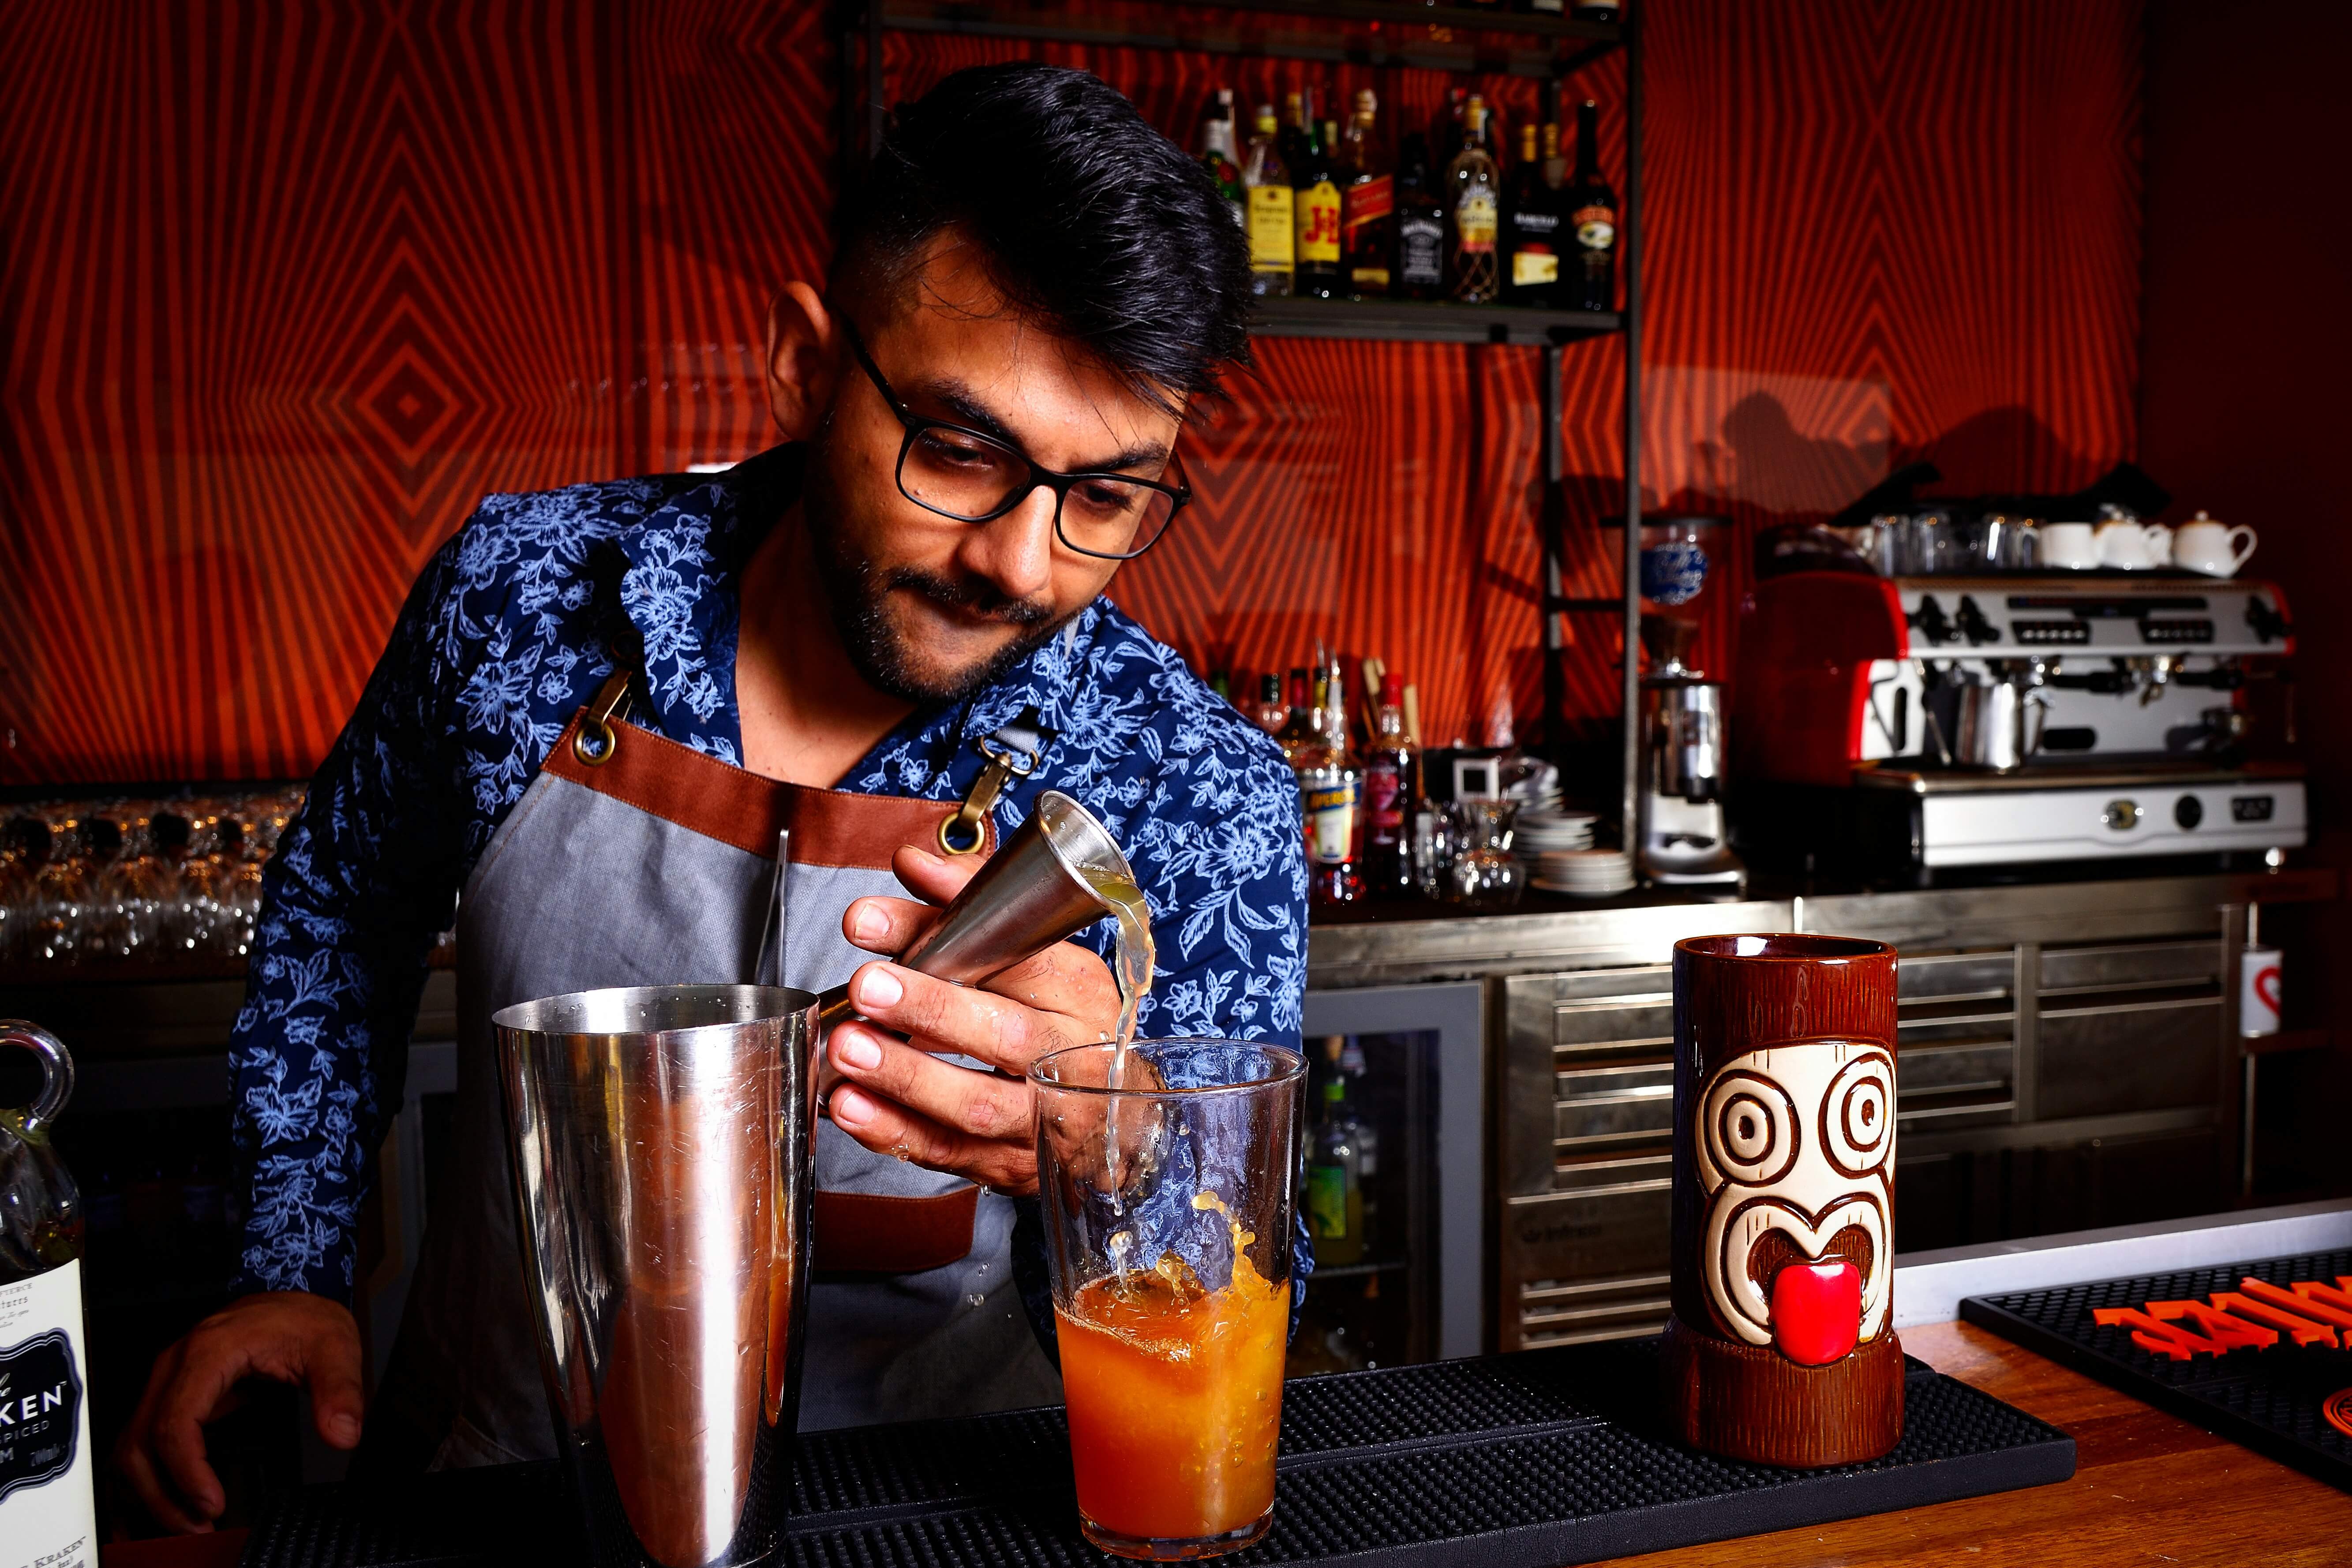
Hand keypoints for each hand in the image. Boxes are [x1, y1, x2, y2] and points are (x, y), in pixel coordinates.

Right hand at [115, 1290, 363, 1532]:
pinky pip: (142, 1440)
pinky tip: (170, 1502)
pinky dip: (148, 1476)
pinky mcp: (169, 1393)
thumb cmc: (305, 1320)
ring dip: (150, 1491)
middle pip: (141, 1441)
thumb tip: (342, 1432)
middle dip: (163, 1494)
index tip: (213, 1505)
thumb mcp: (334, 1347)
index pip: (176, 1422)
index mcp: (209, 1351)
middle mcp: (175, 1364)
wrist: (291, 1302)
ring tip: (188, 1522)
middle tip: (199, 1526)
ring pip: (132, 1446)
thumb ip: (339, 1390)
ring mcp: (167, 1379)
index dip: (187, 1472)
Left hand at [826, 843, 1122, 1193]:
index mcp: (1077, 992)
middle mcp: (1070, 1057)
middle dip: (931, 1008)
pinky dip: (895, 1133)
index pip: (1014, 954)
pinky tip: (851, 1106)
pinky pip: (950, 1154)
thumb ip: (970, 907)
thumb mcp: (1033, 958)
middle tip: (865, 987)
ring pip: (977, 1105)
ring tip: (847, 1048)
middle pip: (1006, 1034)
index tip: (869, 920)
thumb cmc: (1061, 1026)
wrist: (1114, 1125)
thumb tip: (912, 863)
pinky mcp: (1010, 1166)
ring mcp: (1044, 1120)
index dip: (942, 931)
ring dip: (905, 1078)